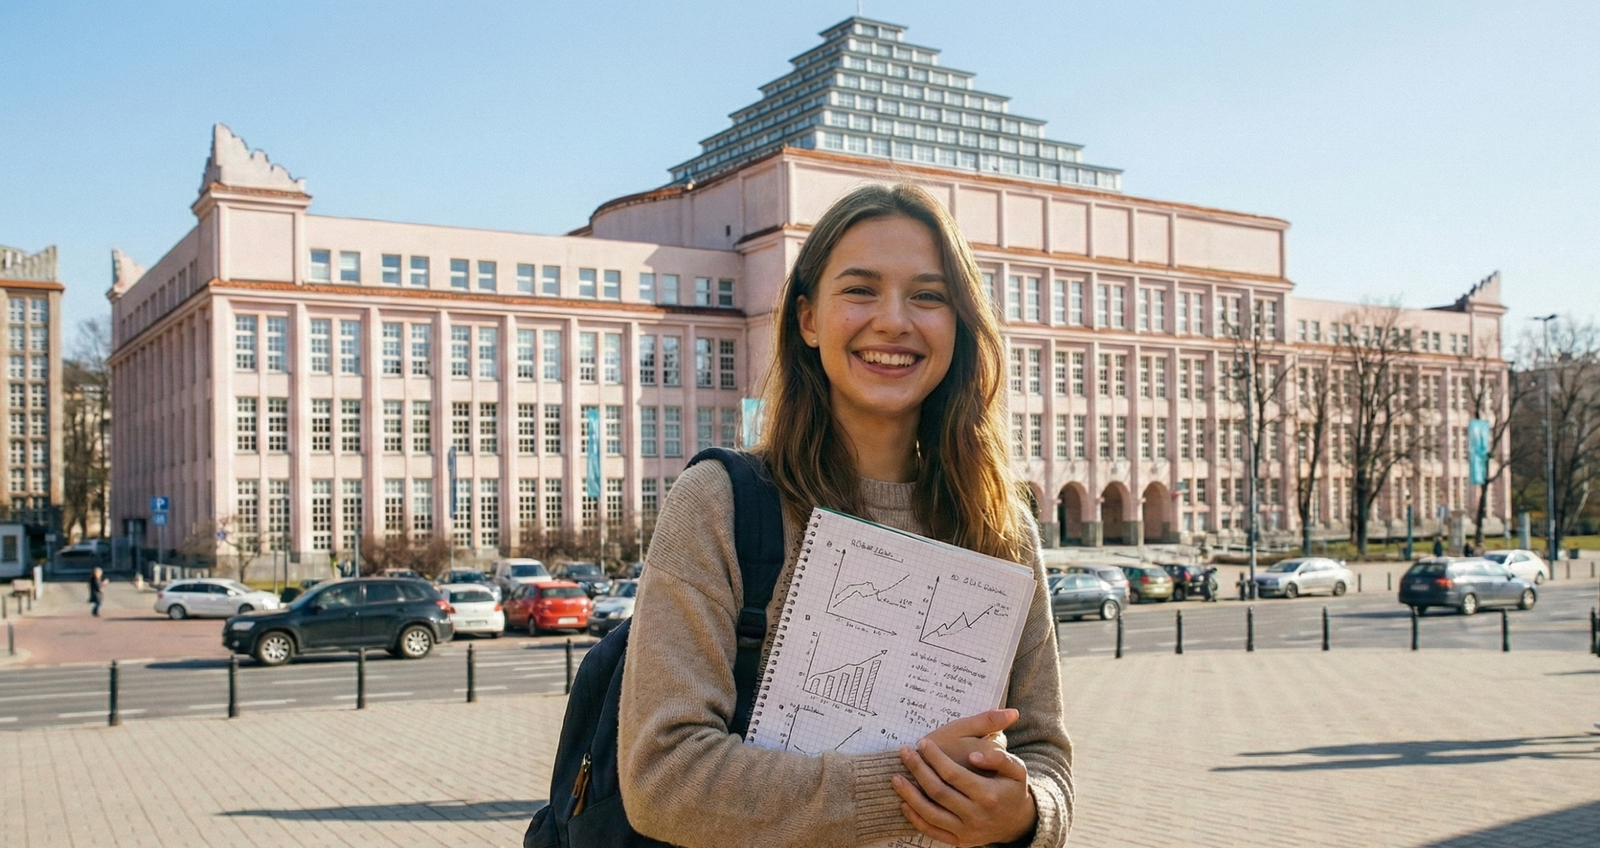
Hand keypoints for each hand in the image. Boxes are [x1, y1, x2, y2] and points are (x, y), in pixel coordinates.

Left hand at [892, 711, 1035, 846]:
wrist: (1018, 822)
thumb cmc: (1012, 789)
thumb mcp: (1016, 768)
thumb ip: (998, 758)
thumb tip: (974, 756)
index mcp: (988, 795)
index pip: (953, 774)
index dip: (935, 758)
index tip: (922, 743)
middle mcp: (976, 815)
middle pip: (938, 791)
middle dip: (917, 770)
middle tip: (904, 752)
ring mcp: (966, 831)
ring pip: (930, 813)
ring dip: (909, 795)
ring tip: (895, 777)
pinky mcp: (959, 841)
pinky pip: (932, 831)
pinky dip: (915, 818)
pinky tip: (904, 802)